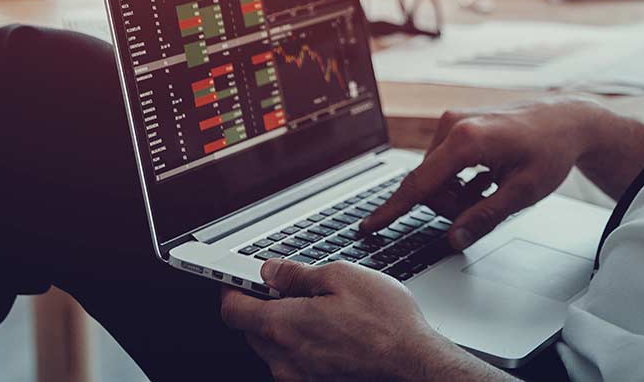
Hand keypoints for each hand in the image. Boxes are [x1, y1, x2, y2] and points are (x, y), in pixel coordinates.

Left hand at [219, 258, 502, 380]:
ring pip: (271, 347)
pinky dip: (300, 345)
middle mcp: (283, 358)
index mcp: (284, 326)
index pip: (232, 310)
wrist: (412, 365)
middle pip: (249, 329)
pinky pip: (292, 362)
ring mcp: (298, 376)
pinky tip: (331, 331)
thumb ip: (298, 274)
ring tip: (319, 309)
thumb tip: (271, 271)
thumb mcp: (343, 277)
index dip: (231, 290)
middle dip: (261, 306)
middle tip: (288, 287)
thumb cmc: (386, 323)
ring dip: (282, 326)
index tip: (238, 278)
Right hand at [361, 97, 601, 250]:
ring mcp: (454, 122)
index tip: (369, 226)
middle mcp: (453, 125)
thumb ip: (484, 217)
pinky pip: (444, 166)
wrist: (568, 119)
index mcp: (466, 139)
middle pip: (429, 185)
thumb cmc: (552, 148)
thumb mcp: (523, 192)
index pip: (419, 184)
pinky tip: (489, 180)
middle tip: (488, 207)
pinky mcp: (458, 125)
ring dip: (458, 195)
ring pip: (436, 178)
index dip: (393, 210)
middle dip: (452, 207)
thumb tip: (453, 240)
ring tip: (493, 191)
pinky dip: (462, 181)